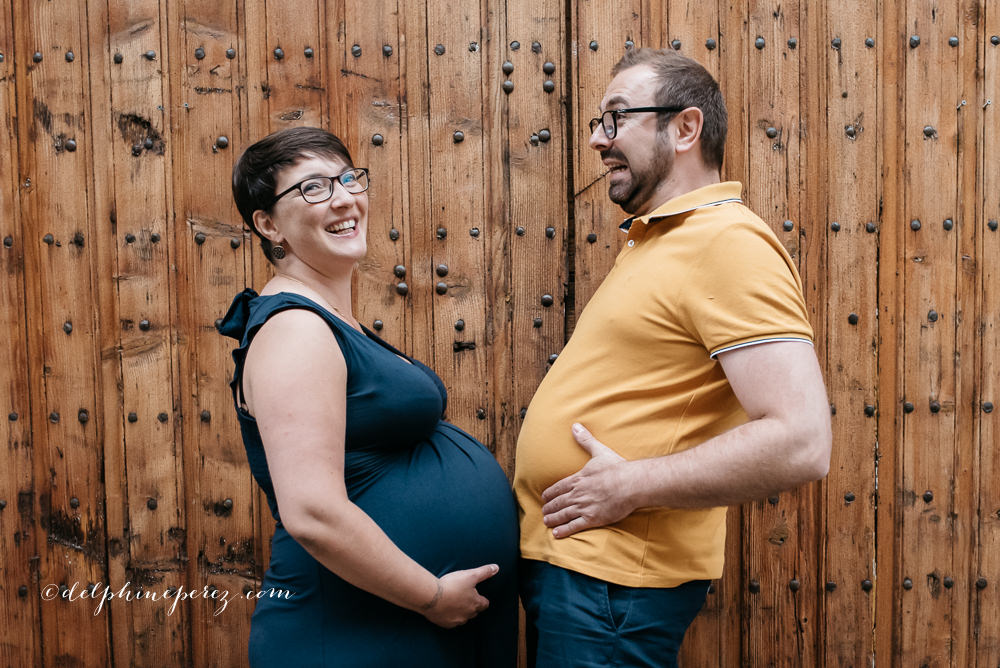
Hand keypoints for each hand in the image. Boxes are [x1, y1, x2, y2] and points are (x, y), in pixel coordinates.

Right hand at [421, 564, 497, 627]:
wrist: (431, 597)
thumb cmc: (452, 585)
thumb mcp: (470, 575)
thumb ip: (484, 572)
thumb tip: (496, 568)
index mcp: (475, 604)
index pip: (484, 604)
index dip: (482, 599)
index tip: (478, 595)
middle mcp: (468, 615)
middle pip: (474, 612)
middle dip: (471, 605)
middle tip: (464, 597)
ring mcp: (457, 621)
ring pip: (463, 618)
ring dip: (460, 611)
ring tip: (454, 602)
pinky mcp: (445, 624)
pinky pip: (451, 622)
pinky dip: (449, 616)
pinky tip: (444, 609)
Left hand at [541, 423, 631, 537]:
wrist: (631, 484)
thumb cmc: (617, 468)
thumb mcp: (599, 451)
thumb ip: (586, 440)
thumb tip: (575, 426)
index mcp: (579, 479)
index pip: (559, 487)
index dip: (550, 493)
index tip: (544, 497)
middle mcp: (578, 494)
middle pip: (559, 502)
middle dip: (550, 507)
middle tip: (543, 511)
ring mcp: (584, 507)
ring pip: (563, 514)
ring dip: (553, 518)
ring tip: (546, 521)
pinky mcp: (593, 518)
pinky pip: (574, 526)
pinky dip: (564, 530)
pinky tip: (556, 533)